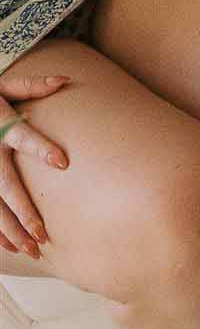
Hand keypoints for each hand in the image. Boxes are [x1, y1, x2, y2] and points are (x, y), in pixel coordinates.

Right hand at [0, 68, 68, 257]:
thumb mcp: (5, 85)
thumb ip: (32, 85)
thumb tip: (64, 80)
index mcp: (0, 123)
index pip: (24, 136)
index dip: (42, 149)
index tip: (63, 163)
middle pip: (6, 185)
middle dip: (24, 212)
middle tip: (43, 234)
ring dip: (11, 230)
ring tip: (32, 249)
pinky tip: (10, 246)